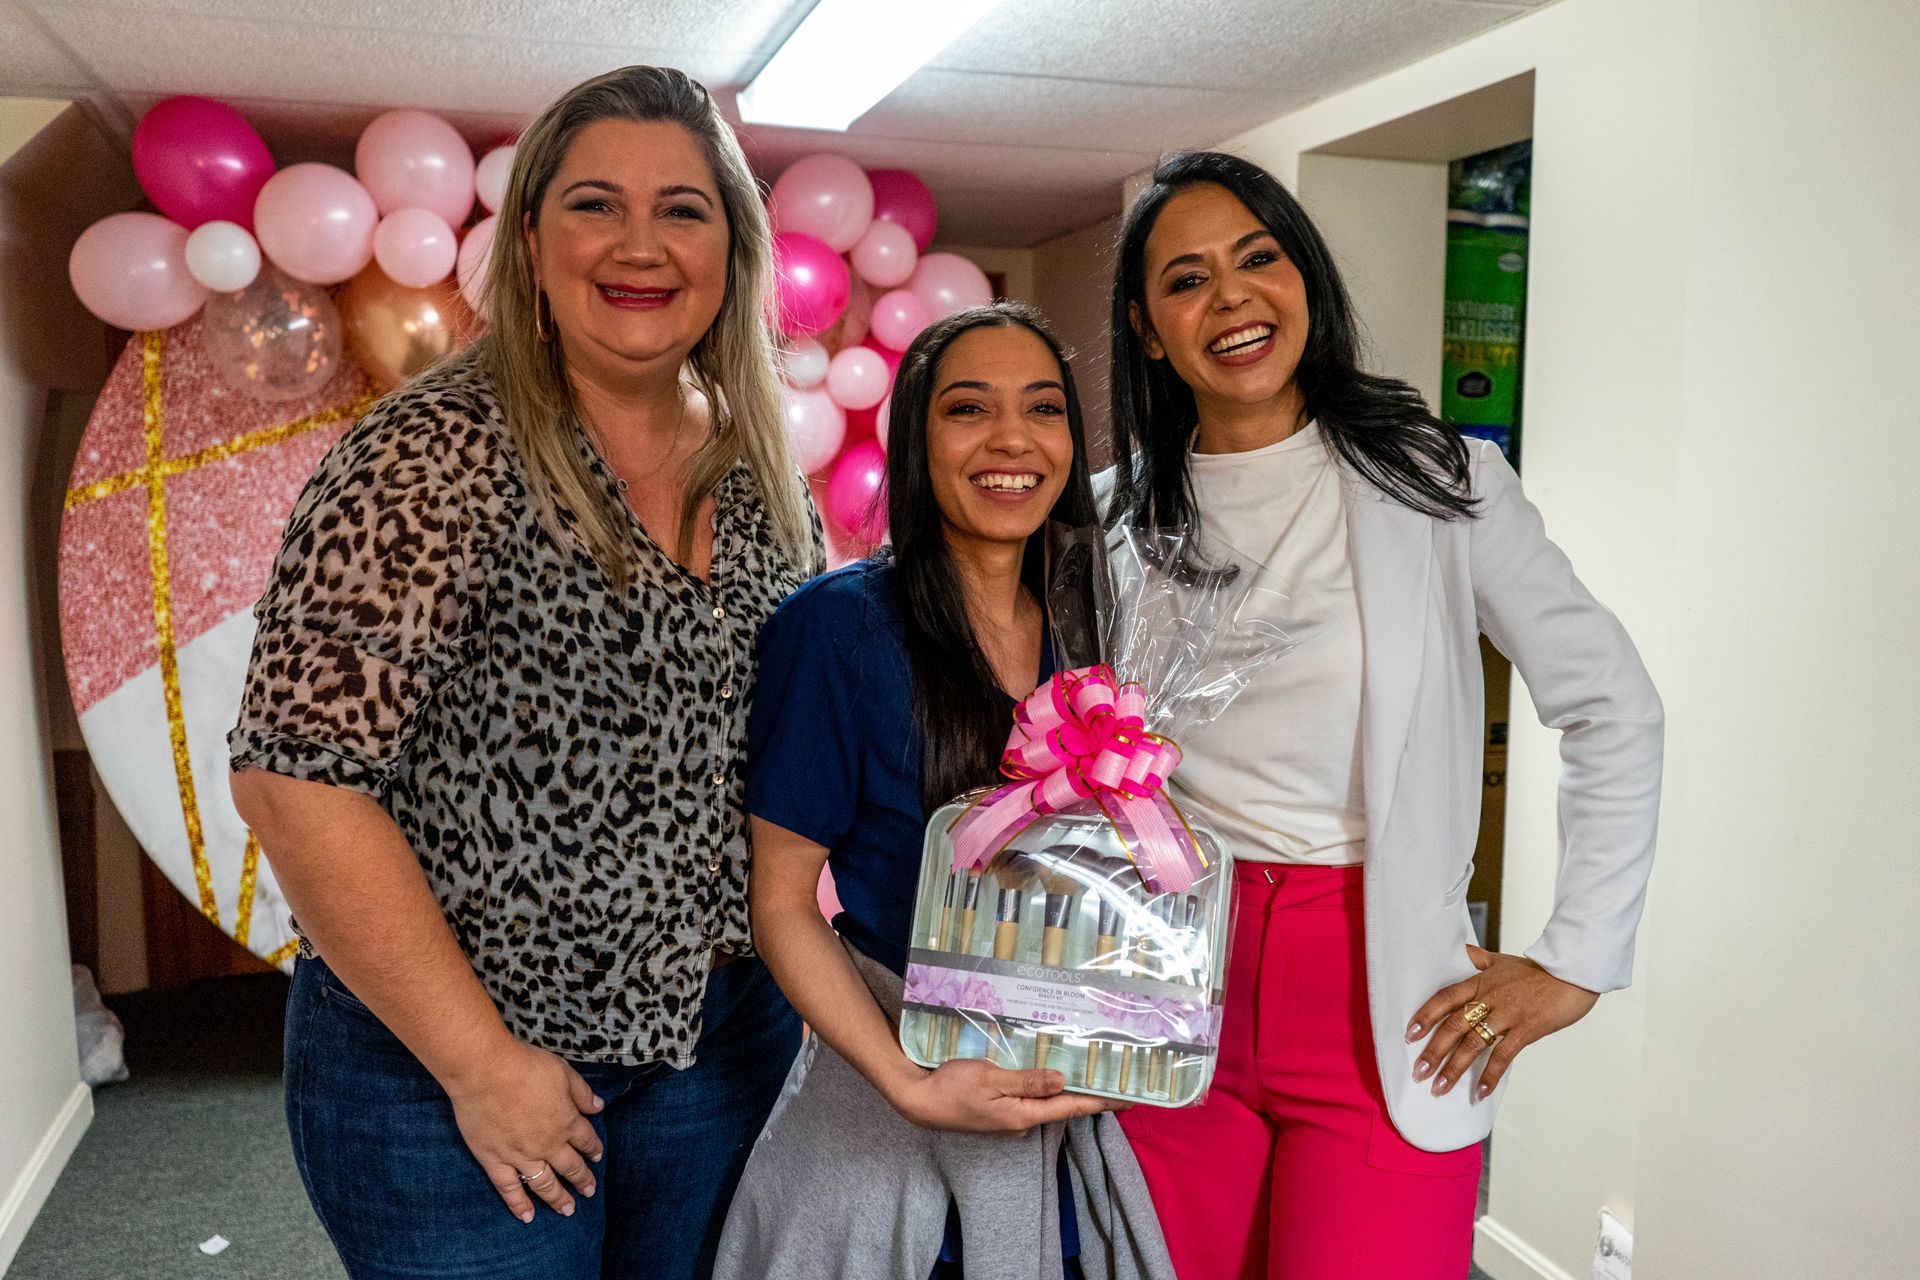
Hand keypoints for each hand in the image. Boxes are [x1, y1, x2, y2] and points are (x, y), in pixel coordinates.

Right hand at [442, 1037, 606, 1221]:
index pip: (586, 1140)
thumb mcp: (563, 1072)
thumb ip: (582, 1093)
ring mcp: (521, 1156)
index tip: (597, 1157)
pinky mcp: (495, 1161)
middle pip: (570, 1167)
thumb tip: (599, 1107)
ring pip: (545, 1184)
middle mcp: (548, 1144)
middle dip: (582, 1179)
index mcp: (566, 1121)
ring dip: (558, 1198)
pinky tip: (528, 1217)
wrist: (486, 1072)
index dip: (593, 1149)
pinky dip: (519, 1205)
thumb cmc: (525, 1066)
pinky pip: (510, 1189)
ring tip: (568, 1210)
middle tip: (589, 1191)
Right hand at [889, 1057, 1121, 1134]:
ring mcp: (1011, 1116)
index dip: (1102, 1101)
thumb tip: (1062, 1080)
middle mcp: (1022, 1119)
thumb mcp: (990, 1079)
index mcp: (1024, 1114)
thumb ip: (1027, 1081)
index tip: (1130, 1098)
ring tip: (1093, 1072)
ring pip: (1049, 1100)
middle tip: (1118, 1078)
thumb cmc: (952, 1088)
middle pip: (1064, 1105)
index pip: (1072, 1107)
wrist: (918, 1100)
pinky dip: (1048, 1086)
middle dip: (1091, 1094)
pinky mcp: (1000, 1108)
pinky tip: (1053, 1072)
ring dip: (1070, 1088)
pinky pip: (1033, 1096)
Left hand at [1406, 945, 1598, 1100]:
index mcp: (1479, 982)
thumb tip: (1459, 951)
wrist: (1573, 974)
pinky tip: (1479, 1092)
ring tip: (1439, 1088)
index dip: (1426, 1015)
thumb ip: (1477, 959)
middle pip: (1453, 1026)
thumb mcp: (1501, 960)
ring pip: (1473, 1044)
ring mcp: (1507, 1015)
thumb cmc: (1537, 970)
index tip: (1409, 1034)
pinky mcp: (1526, 1030)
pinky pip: (1503, 1056)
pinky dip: (1490, 1075)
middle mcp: (1489, 999)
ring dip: (1454, 1068)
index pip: (1445, 998)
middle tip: (1418, 1073)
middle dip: (1433, 1051)